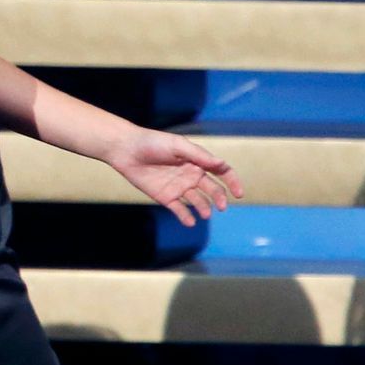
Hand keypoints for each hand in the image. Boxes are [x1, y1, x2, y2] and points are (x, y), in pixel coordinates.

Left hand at [104, 127, 243, 226]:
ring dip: (204, 208)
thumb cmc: (152, 142)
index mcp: (197, 161)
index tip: (238, 193)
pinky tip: (190, 222)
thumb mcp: (177, 145)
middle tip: (221, 206)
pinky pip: (179, 209)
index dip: (232, 182)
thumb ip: (199, 155)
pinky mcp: (165, 197)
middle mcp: (190, 175)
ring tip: (206, 214)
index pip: (221, 173)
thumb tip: (221, 164)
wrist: (126, 150)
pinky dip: (186, 217)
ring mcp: (178, 187)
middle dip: (219, 198)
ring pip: (197, 201)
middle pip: (212, 189)